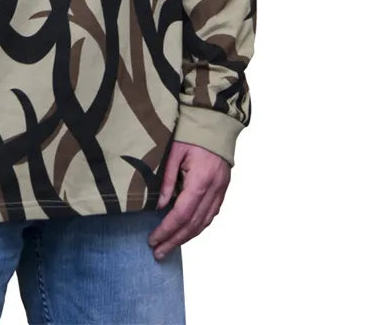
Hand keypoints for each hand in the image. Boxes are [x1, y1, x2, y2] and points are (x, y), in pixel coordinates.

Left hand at [147, 141, 230, 259]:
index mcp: (200, 181)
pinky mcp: (222, 189)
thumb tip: (159, 206)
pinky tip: (188, 232)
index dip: (167, 230)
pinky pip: (211, 214)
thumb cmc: (192, 133)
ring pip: (204, 222)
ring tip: (170, 247)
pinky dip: (199, 226)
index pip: (181, 214)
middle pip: (193, 224)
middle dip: (175, 240)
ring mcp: (221, 191)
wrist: (216, 122)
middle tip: (159, 252)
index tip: (153, 240)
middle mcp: (213, 190)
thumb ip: (167, 179)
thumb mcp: (174, 152)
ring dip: (187, 237)